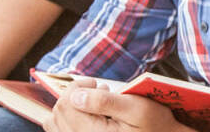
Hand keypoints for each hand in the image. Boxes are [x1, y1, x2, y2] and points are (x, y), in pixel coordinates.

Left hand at [43, 79, 193, 131]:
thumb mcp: (137, 108)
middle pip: (58, 113)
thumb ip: (105, 102)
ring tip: (93, 103)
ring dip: (70, 107)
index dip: (78, 86)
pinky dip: (68, 118)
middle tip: (99, 90)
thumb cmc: (155, 124)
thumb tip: (76, 95)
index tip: (97, 82)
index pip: (66, 105)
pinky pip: (61, 131)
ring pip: (54, 123)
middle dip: (74, 96)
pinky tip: (88, 113)